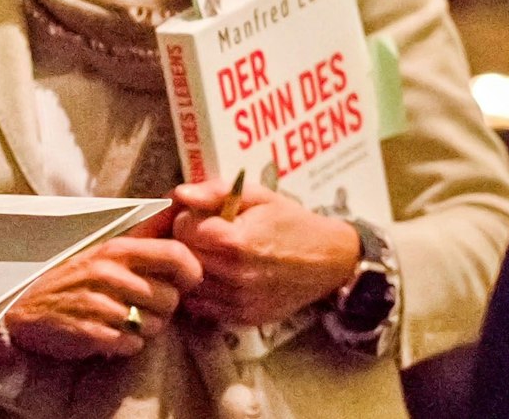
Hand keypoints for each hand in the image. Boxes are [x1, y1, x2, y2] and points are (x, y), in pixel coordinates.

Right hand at [2, 211, 202, 361]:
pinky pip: (132, 345)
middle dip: (164, 309)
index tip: (184, 282)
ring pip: (154, 326)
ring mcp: (100, 303)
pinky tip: (110, 334)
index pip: (176, 255)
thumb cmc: (74, 279)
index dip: (192, 272)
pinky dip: (126, 345)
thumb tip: (180, 200)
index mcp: (117, 248)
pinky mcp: (92, 332)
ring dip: (144, 329)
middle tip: (143, 306)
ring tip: (124, 320)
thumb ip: (147, 232)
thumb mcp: (107, 249)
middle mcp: (110, 272)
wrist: (23, 309)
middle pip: (170, 298)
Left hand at [170, 179, 358, 327]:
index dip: (188, 219)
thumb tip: (179, 194)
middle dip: (189, 243)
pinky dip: (206, 291)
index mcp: (236, 241)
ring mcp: (240, 301)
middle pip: (184, 257)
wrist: (329, 260)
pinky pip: (205, 307)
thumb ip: (216, 191)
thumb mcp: (258, 196)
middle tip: (207, 236)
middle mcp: (235, 275)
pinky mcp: (244, 318)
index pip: (182, 230)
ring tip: (214, 255)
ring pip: (191, 283)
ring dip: (196, 268)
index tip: (202, 217)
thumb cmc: (291, 222)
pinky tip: (221, 276)